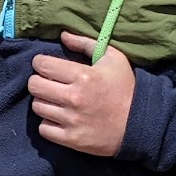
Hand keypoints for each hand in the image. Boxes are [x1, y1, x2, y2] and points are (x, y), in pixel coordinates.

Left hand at [28, 33, 135, 155]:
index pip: (42, 65)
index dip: (41, 63)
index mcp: (83, 75)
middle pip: (34, 86)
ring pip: (37, 107)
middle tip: (49, 84)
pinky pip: (43, 129)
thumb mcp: (112, 58)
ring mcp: (72, 120)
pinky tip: (59, 118)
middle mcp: (74, 98)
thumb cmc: (125, 87)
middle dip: (39, 81)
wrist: (141, 123)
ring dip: (44, 102)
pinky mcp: (72, 140)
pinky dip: (48, 123)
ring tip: (56, 101)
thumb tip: (63, 36)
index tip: (47, 66)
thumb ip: (86, 43)